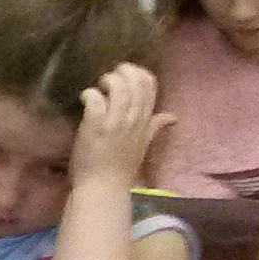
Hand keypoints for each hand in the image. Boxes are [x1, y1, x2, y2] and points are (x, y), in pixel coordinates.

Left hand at [71, 62, 172, 189]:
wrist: (103, 187)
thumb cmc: (120, 167)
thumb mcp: (143, 144)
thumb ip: (155, 126)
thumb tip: (172, 116)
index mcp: (145, 121)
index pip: (150, 86)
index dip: (138, 73)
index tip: (125, 75)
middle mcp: (134, 119)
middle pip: (136, 83)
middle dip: (122, 72)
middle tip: (109, 78)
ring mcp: (115, 123)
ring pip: (119, 88)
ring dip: (107, 81)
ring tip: (98, 86)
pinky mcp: (95, 126)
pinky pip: (96, 100)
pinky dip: (90, 94)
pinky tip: (85, 98)